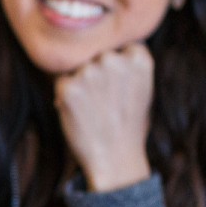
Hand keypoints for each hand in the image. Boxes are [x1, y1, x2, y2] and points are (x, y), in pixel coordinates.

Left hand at [53, 44, 153, 191]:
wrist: (115, 159)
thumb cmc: (129, 125)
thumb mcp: (143, 89)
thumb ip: (129, 64)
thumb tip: (109, 47)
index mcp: (138, 59)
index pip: (121, 48)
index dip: (118, 68)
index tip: (121, 87)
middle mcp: (113, 60)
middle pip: (96, 55)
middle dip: (97, 73)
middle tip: (104, 101)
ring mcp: (90, 72)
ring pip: (78, 68)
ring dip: (80, 83)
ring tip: (93, 108)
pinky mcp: (69, 87)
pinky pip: (61, 81)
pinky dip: (65, 95)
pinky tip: (80, 112)